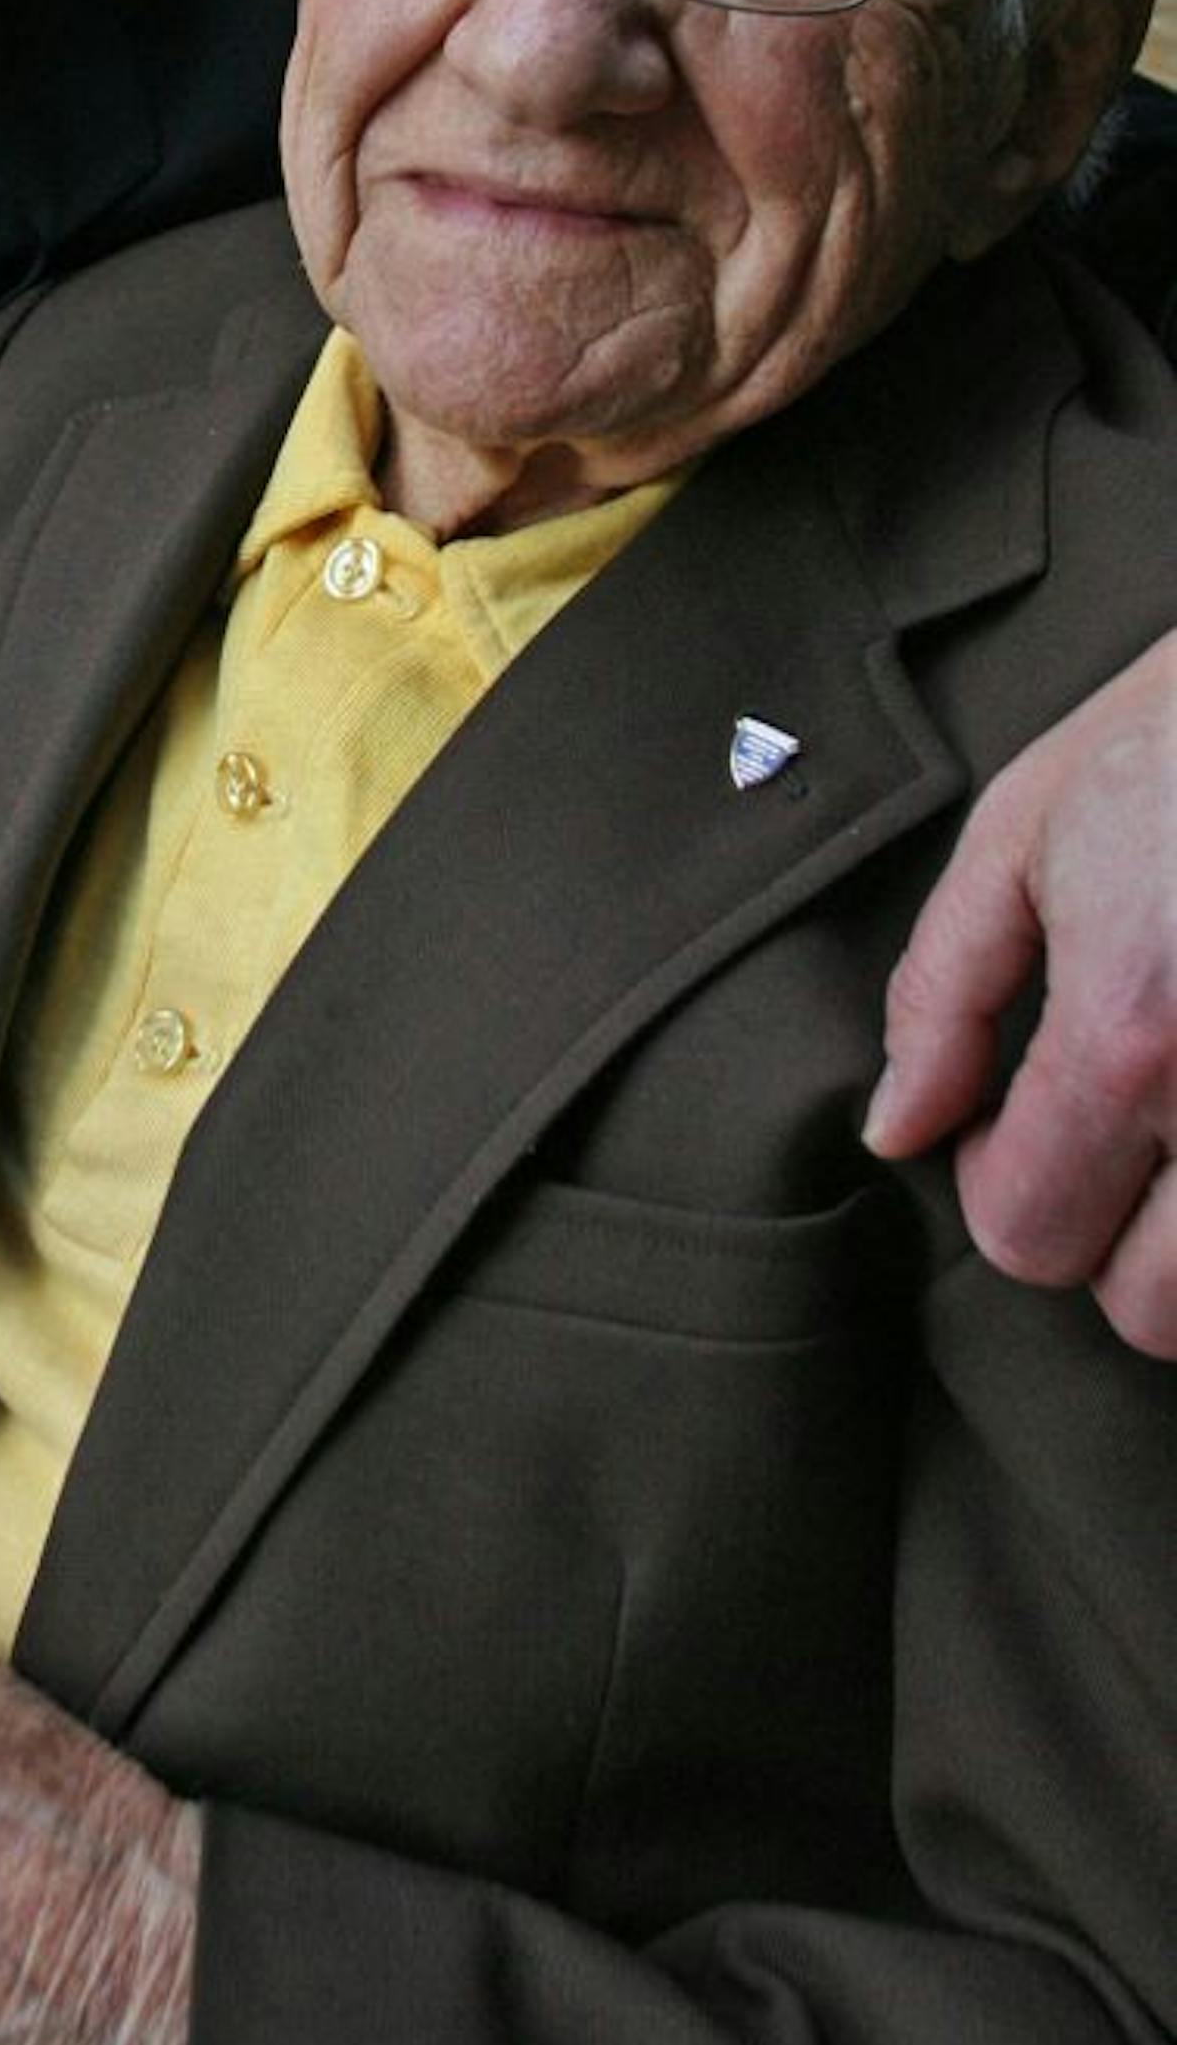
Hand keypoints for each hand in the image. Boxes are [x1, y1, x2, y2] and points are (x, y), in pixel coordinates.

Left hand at [865, 634, 1175, 1355]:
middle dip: (1110, 1242)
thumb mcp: (1026, 830)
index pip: (1027, 1234)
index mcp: (1134, 1033)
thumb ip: (945, 995)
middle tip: (1111, 1138)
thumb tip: (895, 1130)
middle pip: (1151, 1309)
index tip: (1015, 1122)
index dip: (999, 1189)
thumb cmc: (1175, 735)